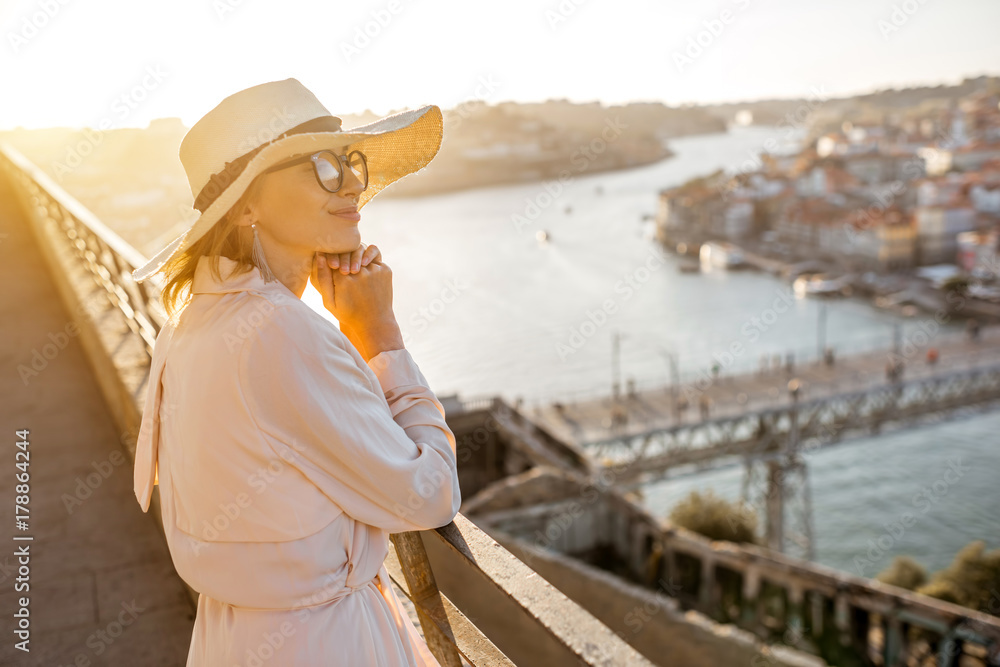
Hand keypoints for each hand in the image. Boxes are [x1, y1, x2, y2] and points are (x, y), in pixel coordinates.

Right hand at [310, 244, 402, 360]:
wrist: (375, 323)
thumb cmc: (348, 314)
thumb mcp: (329, 301)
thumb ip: (322, 278)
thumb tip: (320, 255)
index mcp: (343, 280)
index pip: (332, 257)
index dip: (331, 260)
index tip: (332, 267)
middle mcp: (359, 273)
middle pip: (347, 253)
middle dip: (343, 258)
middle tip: (343, 269)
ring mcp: (374, 271)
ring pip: (361, 253)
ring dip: (356, 258)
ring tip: (355, 271)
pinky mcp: (385, 270)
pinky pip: (374, 258)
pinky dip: (369, 261)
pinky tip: (366, 273)